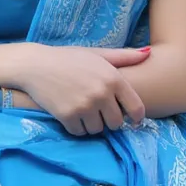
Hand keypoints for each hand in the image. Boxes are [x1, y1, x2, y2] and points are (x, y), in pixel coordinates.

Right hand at [19, 45, 149, 135]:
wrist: (36, 65)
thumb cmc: (69, 58)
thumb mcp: (97, 54)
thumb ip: (124, 56)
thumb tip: (150, 53)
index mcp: (113, 78)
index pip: (136, 109)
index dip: (135, 117)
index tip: (130, 119)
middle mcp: (101, 93)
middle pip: (116, 123)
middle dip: (108, 119)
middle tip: (97, 109)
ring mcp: (85, 106)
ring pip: (98, 130)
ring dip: (92, 124)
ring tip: (82, 109)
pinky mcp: (69, 116)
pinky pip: (81, 133)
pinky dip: (76, 127)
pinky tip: (70, 113)